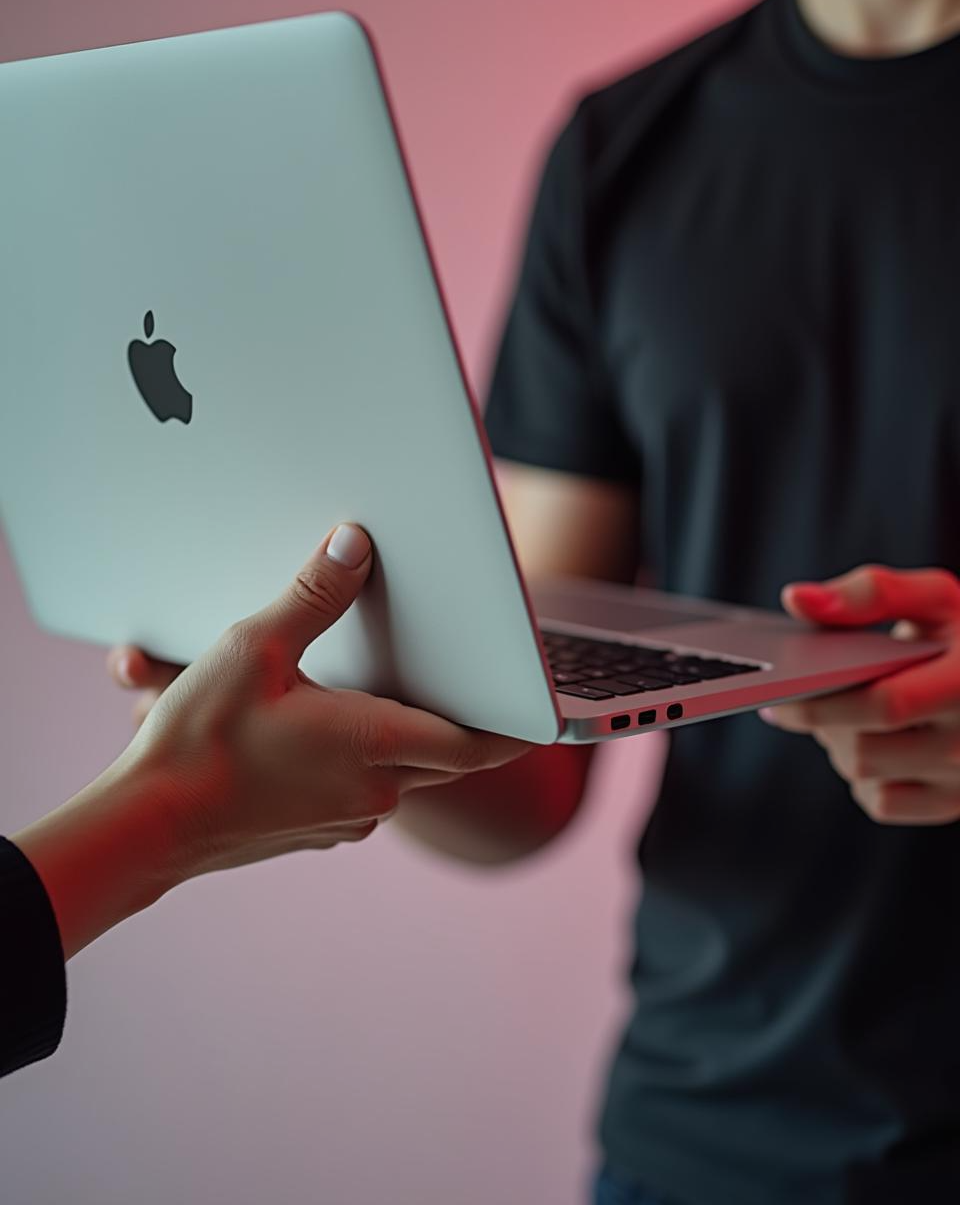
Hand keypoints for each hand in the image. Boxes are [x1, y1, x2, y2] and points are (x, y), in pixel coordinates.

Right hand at [14, 524, 530, 955]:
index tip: (544, 709)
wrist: (147, 828)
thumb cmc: (199, 744)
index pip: (480, 741)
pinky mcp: (316, 831)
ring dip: (406, 737)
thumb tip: (354, 545)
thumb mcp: (256, 649)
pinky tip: (327, 730)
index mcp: (378, 744)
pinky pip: (363, 789)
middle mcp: (376, 790)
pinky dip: (363, 759)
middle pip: (446, 754)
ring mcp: (346, 818)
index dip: (518, 723)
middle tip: (475, 683)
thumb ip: (313, 596)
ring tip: (391, 694)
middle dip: (461, 720)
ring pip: (403, 771)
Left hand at [760, 565, 959, 825]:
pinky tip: (862, 739)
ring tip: (836, 710)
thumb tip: (797, 598)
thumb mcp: (933, 599)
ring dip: (836, 744)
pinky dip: (860, 774)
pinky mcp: (952, 803)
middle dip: (820, 722)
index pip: (886, 705)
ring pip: (867, 775)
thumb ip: (870, 593)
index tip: (777, 690)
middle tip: (793, 698)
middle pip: (866, 748)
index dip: (822, 701)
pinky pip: (882, 802)